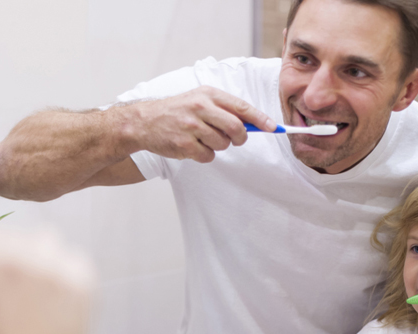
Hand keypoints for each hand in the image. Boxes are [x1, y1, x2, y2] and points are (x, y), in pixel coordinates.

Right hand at [0, 230, 94, 333]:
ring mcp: (57, 269)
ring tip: (36, 286)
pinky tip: (58, 296)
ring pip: (47, 241)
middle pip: (15, 235)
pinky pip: (75, 259)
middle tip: (10, 280)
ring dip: (40, 256)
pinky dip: (67, 270)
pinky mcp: (84, 282)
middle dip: (10, 253)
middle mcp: (21, 259)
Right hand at [131, 86, 276, 162]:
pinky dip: (204, 155)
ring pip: (223, 144)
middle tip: (235, 139)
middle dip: (240, 137)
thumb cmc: (178, 111)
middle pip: (236, 128)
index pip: (241, 107)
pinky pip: (208, 156)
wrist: (144, 122)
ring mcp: (191, 126)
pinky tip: (192, 146)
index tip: (273, 127)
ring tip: (202, 138)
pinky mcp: (184, 144)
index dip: (260, 118)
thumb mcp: (199, 100)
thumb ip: (224, 109)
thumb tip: (253, 124)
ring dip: (218, 146)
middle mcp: (200, 108)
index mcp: (207, 94)